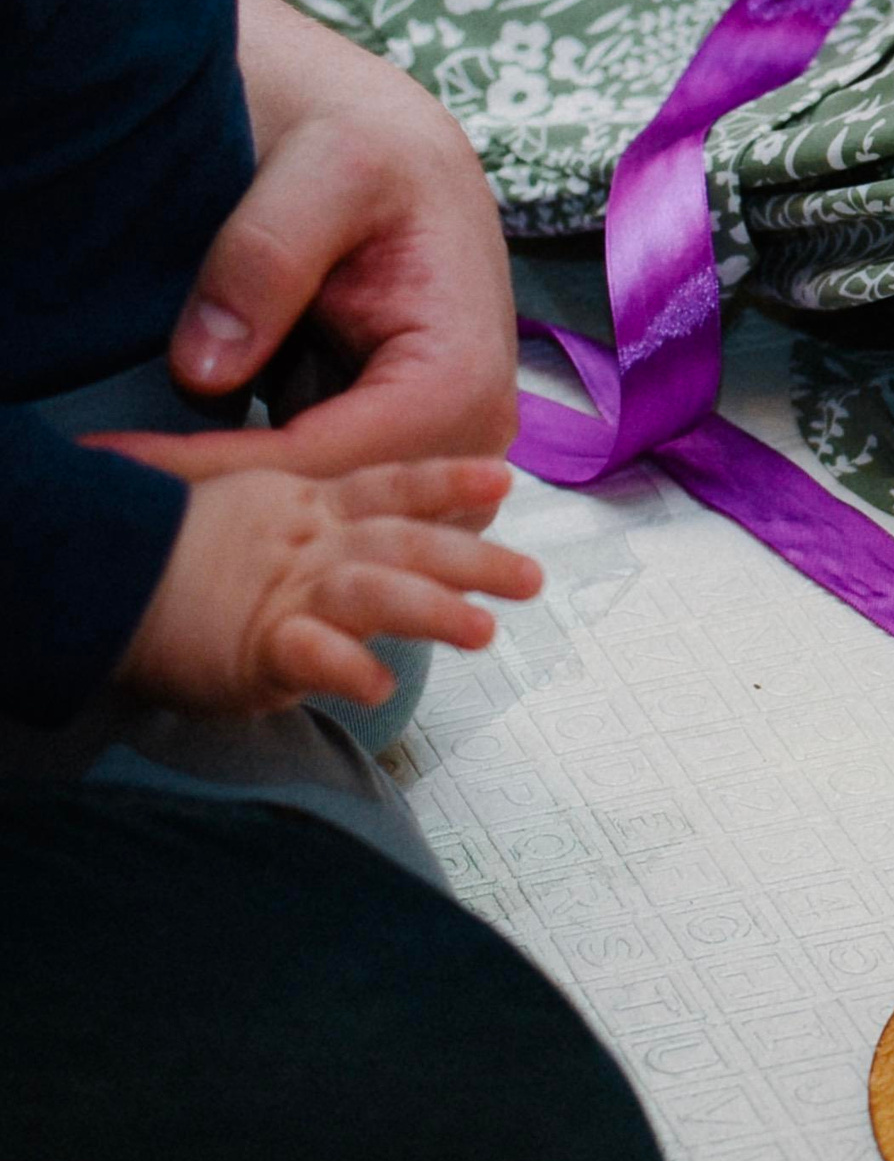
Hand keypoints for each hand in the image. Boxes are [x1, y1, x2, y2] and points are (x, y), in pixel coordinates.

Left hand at [93, 0, 517, 481]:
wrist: (391, 143)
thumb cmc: (369, 142)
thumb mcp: (325, 166)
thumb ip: (267, 256)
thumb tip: (205, 370)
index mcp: (462, 373)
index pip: (331, 459)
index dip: (221, 470)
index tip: (117, 463)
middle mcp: (471, 433)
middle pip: (340, 508)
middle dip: (230, 504)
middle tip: (113, 485)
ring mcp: (440, 451)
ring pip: (337, 521)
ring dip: (243, 510)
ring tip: (142, 483)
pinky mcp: (401, 450)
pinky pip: (332, 499)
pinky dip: (259, 496)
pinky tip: (182, 473)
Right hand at [116, 460, 541, 714]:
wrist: (93, 567)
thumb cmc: (166, 547)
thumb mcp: (244, 509)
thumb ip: (304, 522)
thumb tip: (357, 535)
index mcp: (306, 505)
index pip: (389, 487)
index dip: (447, 481)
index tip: (504, 475)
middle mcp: (307, 541)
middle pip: (404, 543)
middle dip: (473, 560)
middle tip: (532, 578)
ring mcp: (285, 589)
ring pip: (374, 591)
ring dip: (432, 611)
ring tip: (483, 632)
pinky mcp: (255, 641)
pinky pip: (311, 653)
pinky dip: (347, 669)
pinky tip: (380, 686)